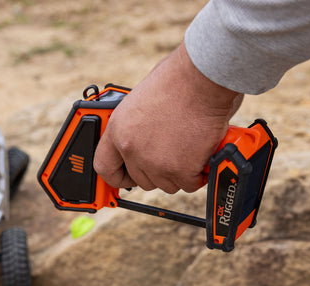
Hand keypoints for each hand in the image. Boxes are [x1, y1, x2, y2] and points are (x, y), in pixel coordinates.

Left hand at [93, 41, 242, 193]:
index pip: (105, 166)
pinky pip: (189, 184)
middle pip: (141, 180)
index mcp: (118, 130)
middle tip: (172, 156)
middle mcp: (132, 150)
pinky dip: (199, 173)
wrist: (204, 77)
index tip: (126, 177)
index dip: (117, 176)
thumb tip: (145, 140)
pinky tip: (202, 153)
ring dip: (179, 173)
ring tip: (189, 148)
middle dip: (158, 172)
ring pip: (167, 184)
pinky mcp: (180, 170)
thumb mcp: (141, 101)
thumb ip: (137, 127)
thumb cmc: (179, 79)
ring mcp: (155, 163)